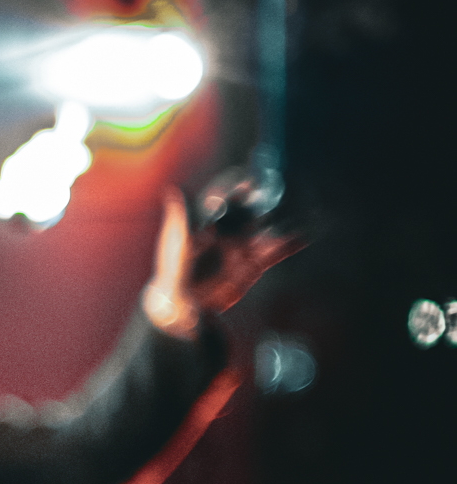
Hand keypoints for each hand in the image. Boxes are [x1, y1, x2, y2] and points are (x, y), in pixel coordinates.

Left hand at [143, 187, 303, 338]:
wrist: (183, 303)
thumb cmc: (173, 270)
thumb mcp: (177, 243)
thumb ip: (180, 216)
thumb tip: (173, 188)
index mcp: (212, 221)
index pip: (232, 199)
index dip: (245, 189)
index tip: (257, 180)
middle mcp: (232, 231)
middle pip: (257, 210)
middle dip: (273, 200)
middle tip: (290, 189)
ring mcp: (245, 247)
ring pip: (271, 229)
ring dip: (288, 219)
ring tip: (309, 207)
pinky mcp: (254, 265)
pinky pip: (276, 252)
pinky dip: (291, 244)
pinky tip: (307, 234)